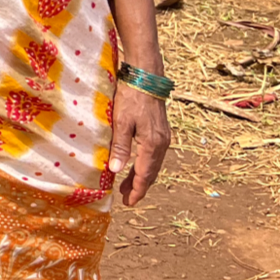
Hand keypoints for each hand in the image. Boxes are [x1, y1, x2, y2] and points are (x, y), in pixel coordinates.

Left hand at [109, 84, 170, 205]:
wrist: (146, 76)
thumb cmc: (131, 97)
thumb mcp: (121, 122)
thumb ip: (120, 147)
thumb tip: (116, 171)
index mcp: (152, 144)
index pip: (145, 175)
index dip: (137, 190)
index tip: (129, 203)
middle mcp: (162, 143)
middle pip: (151, 172)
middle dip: (139, 186)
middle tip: (126, 198)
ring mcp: (164, 137)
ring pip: (154, 164)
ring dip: (142, 176)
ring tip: (128, 185)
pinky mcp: (161, 130)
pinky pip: (154, 155)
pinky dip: (145, 165)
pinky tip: (136, 165)